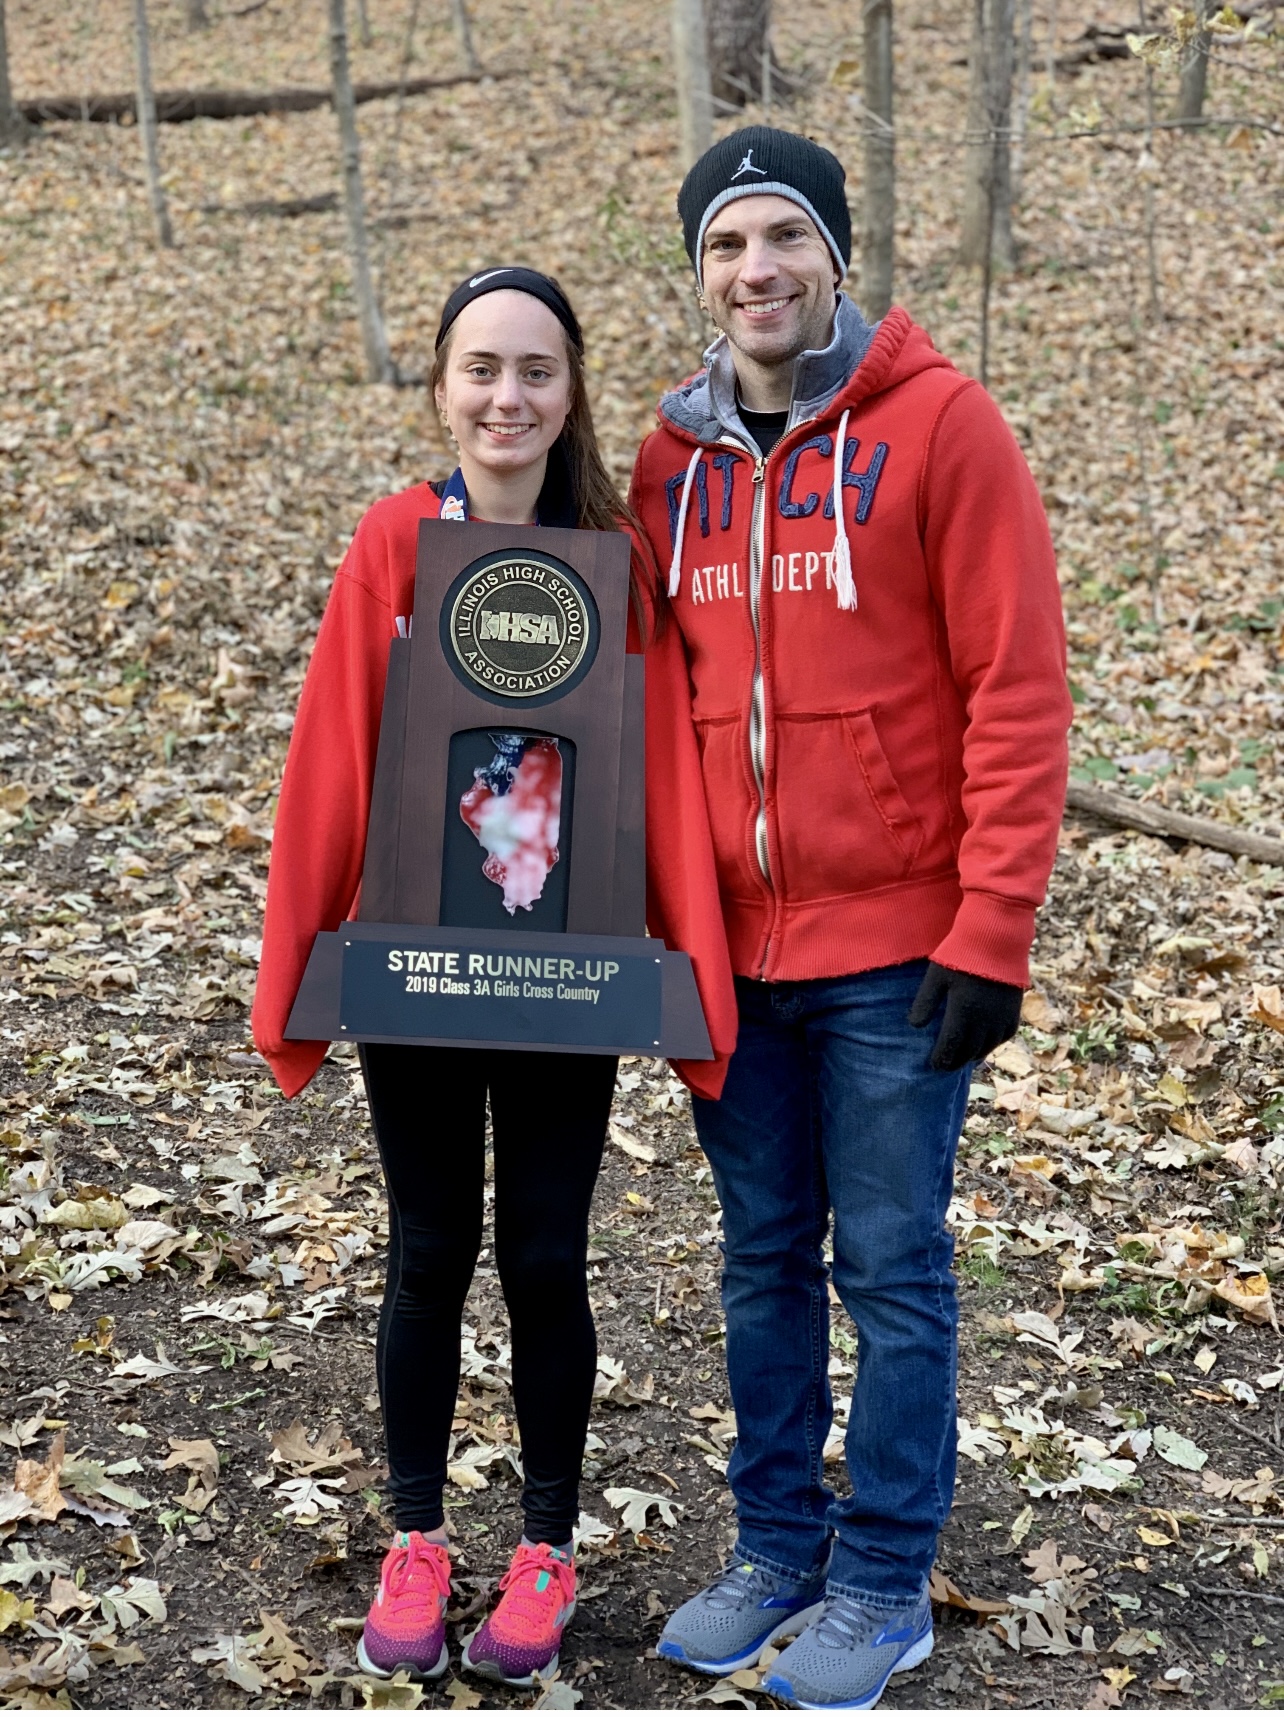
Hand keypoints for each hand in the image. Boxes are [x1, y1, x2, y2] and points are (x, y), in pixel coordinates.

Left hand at [907, 962, 1022, 1072]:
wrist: (996, 939)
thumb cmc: (960, 954)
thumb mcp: (936, 977)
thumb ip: (925, 1003)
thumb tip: (914, 1026)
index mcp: (963, 1013)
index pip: (951, 1047)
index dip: (941, 1059)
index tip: (933, 1066)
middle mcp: (984, 1021)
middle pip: (969, 1051)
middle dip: (955, 1061)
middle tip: (945, 1066)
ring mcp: (1001, 1017)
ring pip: (987, 1047)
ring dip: (973, 1056)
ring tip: (962, 1058)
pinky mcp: (1014, 1010)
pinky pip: (1004, 1036)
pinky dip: (992, 1044)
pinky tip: (984, 1045)